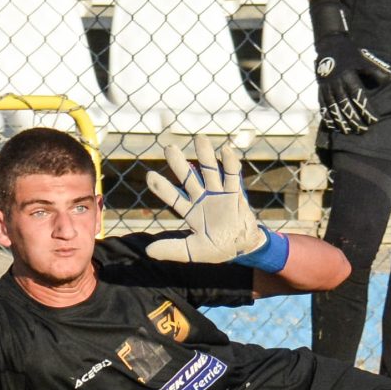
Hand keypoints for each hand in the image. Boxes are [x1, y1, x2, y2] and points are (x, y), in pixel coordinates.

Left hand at [143, 138, 265, 263]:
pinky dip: (230, 164)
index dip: (162, 187)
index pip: (173, 197)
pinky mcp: (235, 194)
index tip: (149, 176)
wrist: (242, 250)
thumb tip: (148, 251)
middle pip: (189, 178)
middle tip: (169, 148)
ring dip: (205, 155)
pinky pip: (232, 176)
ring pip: (210, 171)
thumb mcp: (192, 251)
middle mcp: (202, 198)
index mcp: (190, 211)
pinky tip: (225, 151)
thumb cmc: (217, 249)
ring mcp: (219, 194)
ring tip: (200, 138)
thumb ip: (172, 249)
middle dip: (179, 164)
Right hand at [309, 0, 390, 134]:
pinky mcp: (321, 90)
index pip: (358, 97)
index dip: (366, 110)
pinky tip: (334, 126)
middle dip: (354, 120)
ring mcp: (327, 88)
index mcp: (348, 76)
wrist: (329, 46)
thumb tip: (389, 80)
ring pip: (334, 108)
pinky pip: (323, 106)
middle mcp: (336, 84)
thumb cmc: (350, 54)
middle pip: (345, 106)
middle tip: (363, 130)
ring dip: (341, 121)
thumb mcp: (364, 59)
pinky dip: (329, 117)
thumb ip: (376, 71)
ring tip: (349, 131)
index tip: (374, 120)